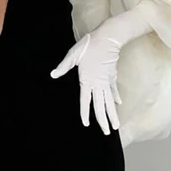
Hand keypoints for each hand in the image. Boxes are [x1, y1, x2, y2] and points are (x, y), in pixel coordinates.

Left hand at [50, 2, 154, 134]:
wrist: (107, 38)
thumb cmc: (89, 46)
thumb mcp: (73, 55)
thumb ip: (63, 66)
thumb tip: (53, 74)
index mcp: (87, 80)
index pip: (86, 101)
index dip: (86, 113)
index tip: (87, 124)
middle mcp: (98, 83)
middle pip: (101, 105)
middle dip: (104, 120)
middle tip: (107, 132)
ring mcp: (107, 81)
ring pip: (110, 101)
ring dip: (112, 114)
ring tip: (116, 126)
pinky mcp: (112, 76)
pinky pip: (114, 90)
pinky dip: (116, 98)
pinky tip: (118, 104)